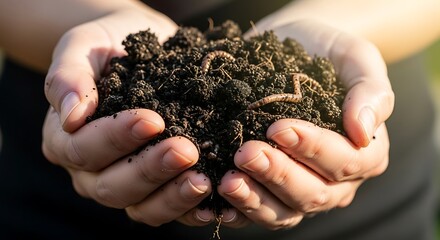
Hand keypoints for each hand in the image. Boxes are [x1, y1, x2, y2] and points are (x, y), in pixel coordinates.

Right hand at [42, 8, 213, 226]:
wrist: (141, 51)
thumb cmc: (107, 48)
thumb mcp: (82, 48)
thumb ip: (67, 77)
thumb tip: (72, 115)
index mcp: (66, 140)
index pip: (83, 150)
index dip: (116, 138)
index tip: (152, 120)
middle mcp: (91, 171)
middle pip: (112, 186)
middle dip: (150, 170)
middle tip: (186, 150)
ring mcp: (125, 183)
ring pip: (141, 207)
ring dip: (172, 196)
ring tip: (203, 179)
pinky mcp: (155, 188)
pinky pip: (167, 209)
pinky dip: (189, 208)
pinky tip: (213, 198)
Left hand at [214, 20, 393, 228]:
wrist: (289, 50)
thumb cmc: (323, 53)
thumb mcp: (353, 57)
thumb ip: (370, 90)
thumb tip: (363, 131)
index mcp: (365, 153)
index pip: (344, 162)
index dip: (313, 150)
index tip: (279, 128)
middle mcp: (337, 182)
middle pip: (312, 193)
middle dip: (278, 175)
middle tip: (246, 153)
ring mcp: (302, 192)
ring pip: (284, 212)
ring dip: (255, 198)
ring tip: (228, 180)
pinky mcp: (271, 193)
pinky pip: (257, 213)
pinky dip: (238, 210)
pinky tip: (217, 199)